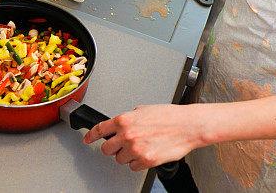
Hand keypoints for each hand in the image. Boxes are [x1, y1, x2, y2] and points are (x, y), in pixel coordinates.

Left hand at [83, 104, 202, 170]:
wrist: (188, 126)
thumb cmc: (170, 116)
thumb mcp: (143, 110)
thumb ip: (128, 118)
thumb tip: (121, 125)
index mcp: (125, 120)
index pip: (100, 129)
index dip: (91, 136)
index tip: (87, 139)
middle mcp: (127, 134)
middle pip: (107, 148)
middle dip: (113, 147)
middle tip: (122, 145)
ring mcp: (135, 149)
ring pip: (119, 159)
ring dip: (127, 155)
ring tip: (141, 146)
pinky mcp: (145, 161)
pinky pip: (133, 166)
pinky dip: (138, 162)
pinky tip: (147, 152)